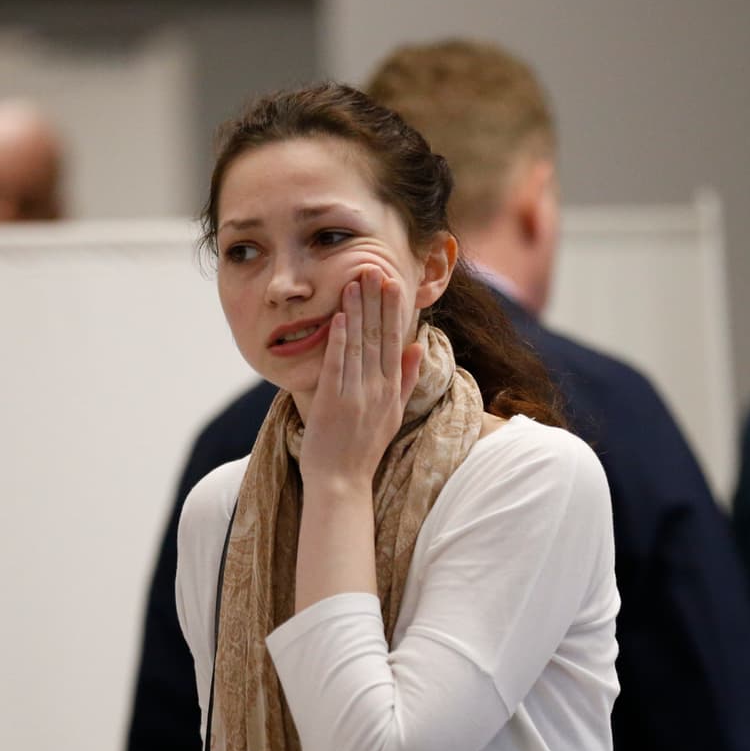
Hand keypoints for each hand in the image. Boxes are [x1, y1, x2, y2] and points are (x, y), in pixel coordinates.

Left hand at [299, 267, 423, 486]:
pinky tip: (341, 316)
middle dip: (378, 301)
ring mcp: (356, 394)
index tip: (395, 283)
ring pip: (359, 344)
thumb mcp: (394, 413)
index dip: (394, 311)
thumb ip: (405, 379)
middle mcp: (378, 389)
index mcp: (392, 390)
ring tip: (357, 280)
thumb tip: (415, 346)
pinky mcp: (333, 401)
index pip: (395, 341)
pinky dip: (340, 339)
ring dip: (358, 310)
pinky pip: (338, 364)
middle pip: (379, 336)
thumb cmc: (363, 449)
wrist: (342, 482)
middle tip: (377, 268)